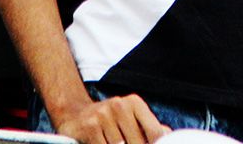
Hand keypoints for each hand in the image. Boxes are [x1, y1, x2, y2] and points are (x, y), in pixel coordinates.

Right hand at [53, 93, 168, 143]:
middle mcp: (120, 105)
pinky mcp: (90, 127)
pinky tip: (104, 143)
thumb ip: (149, 127)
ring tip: (116, 142)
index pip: (155, 133)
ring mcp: (104, 115)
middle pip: (138, 143)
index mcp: (134, 103)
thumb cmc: (108, 119)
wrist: (74, 113)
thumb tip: (168, 135)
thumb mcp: (129, 117)